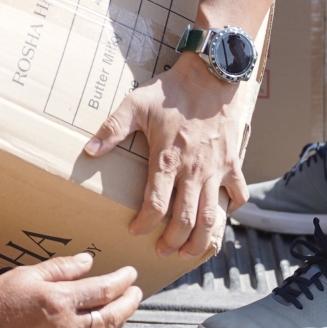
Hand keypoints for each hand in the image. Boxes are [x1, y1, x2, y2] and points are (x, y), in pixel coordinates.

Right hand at [0, 252, 141, 327]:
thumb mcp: (25, 275)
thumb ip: (60, 268)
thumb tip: (87, 261)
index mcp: (60, 301)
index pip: (104, 289)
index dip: (122, 280)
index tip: (130, 273)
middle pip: (111, 316)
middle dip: (129, 302)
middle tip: (137, 292)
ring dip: (119, 324)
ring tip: (124, 312)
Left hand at [85, 52, 249, 258]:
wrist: (211, 75)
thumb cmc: (171, 91)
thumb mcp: (136, 104)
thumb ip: (112, 129)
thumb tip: (89, 152)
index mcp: (167, 160)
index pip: (156, 205)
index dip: (145, 224)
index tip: (135, 231)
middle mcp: (193, 171)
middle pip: (185, 220)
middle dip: (173, 243)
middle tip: (162, 252)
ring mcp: (216, 169)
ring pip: (211, 217)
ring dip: (200, 240)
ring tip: (189, 252)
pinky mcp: (233, 163)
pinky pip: (237, 194)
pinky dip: (231, 210)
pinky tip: (221, 216)